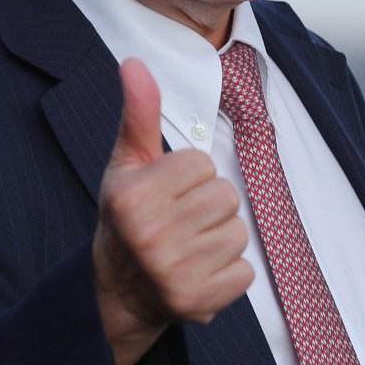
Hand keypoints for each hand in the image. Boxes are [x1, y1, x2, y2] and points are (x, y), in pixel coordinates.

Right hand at [92, 58, 251, 364]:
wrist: (119, 292)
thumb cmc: (127, 216)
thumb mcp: (126, 164)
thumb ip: (138, 113)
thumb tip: (134, 62)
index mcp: (132, 197)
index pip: (201, 164)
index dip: (187, 177)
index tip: (164, 196)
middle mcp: (150, 236)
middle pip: (225, 195)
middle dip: (207, 205)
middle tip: (178, 223)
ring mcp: (174, 273)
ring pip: (238, 231)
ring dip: (220, 238)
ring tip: (188, 247)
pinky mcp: (198, 302)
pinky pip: (246, 270)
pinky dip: (229, 273)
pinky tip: (198, 274)